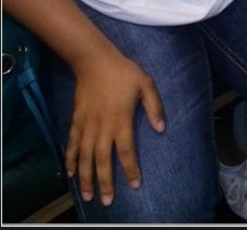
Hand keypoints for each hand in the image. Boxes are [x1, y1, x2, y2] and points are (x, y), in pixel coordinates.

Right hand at [65, 50, 164, 205]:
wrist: (94, 61)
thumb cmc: (123, 72)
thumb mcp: (146, 84)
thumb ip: (154, 107)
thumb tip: (161, 129)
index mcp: (121, 120)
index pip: (126, 151)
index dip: (130, 169)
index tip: (135, 184)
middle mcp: (102, 127)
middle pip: (102, 160)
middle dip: (105, 182)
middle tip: (107, 201)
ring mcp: (87, 125)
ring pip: (84, 156)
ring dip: (85, 177)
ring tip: (88, 195)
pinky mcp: (76, 120)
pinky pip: (71, 143)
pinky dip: (70, 159)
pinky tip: (69, 172)